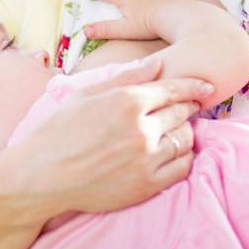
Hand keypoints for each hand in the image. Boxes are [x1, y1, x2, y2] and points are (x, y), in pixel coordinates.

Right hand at [11, 56, 210, 218]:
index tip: (206, 86)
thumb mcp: (87, 94)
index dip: (193, 85)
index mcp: (126, 101)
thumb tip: (158, 63)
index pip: (173, 88)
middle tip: (189, 106)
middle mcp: (141, 129)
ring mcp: (146, 159)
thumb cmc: (59, 131)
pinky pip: (182, 167)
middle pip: (182, 112)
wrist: (42, 176)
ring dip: (185, 131)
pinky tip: (173, 152)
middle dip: (188, 106)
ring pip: (185, 139)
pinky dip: (184, 157)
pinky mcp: (147, 185)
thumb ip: (127, 78)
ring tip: (176, 129)